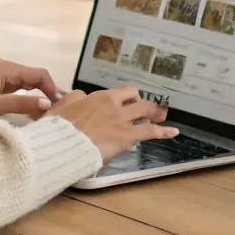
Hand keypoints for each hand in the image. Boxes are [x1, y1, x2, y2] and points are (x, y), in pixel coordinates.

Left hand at [0, 59, 63, 120]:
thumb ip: (20, 104)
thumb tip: (48, 104)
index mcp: (6, 69)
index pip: (39, 74)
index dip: (52, 89)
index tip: (60, 108)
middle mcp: (2, 66)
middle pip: (31, 77)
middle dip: (44, 93)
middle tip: (53, 114)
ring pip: (19, 82)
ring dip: (31, 95)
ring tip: (39, 115)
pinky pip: (8, 85)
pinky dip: (18, 95)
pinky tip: (18, 108)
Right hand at [49, 85, 176, 162]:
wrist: (64, 143)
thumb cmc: (60, 125)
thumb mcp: (63, 104)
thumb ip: (76, 98)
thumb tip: (83, 97)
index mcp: (101, 97)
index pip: (124, 91)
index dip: (131, 95)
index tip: (132, 100)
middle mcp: (115, 106)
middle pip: (138, 100)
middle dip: (145, 104)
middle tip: (151, 109)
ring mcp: (123, 121)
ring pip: (146, 113)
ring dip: (155, 114)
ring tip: (162, 116)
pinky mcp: (127, 137)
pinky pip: (150, 132)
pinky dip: (164, 131)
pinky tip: (174, 132)